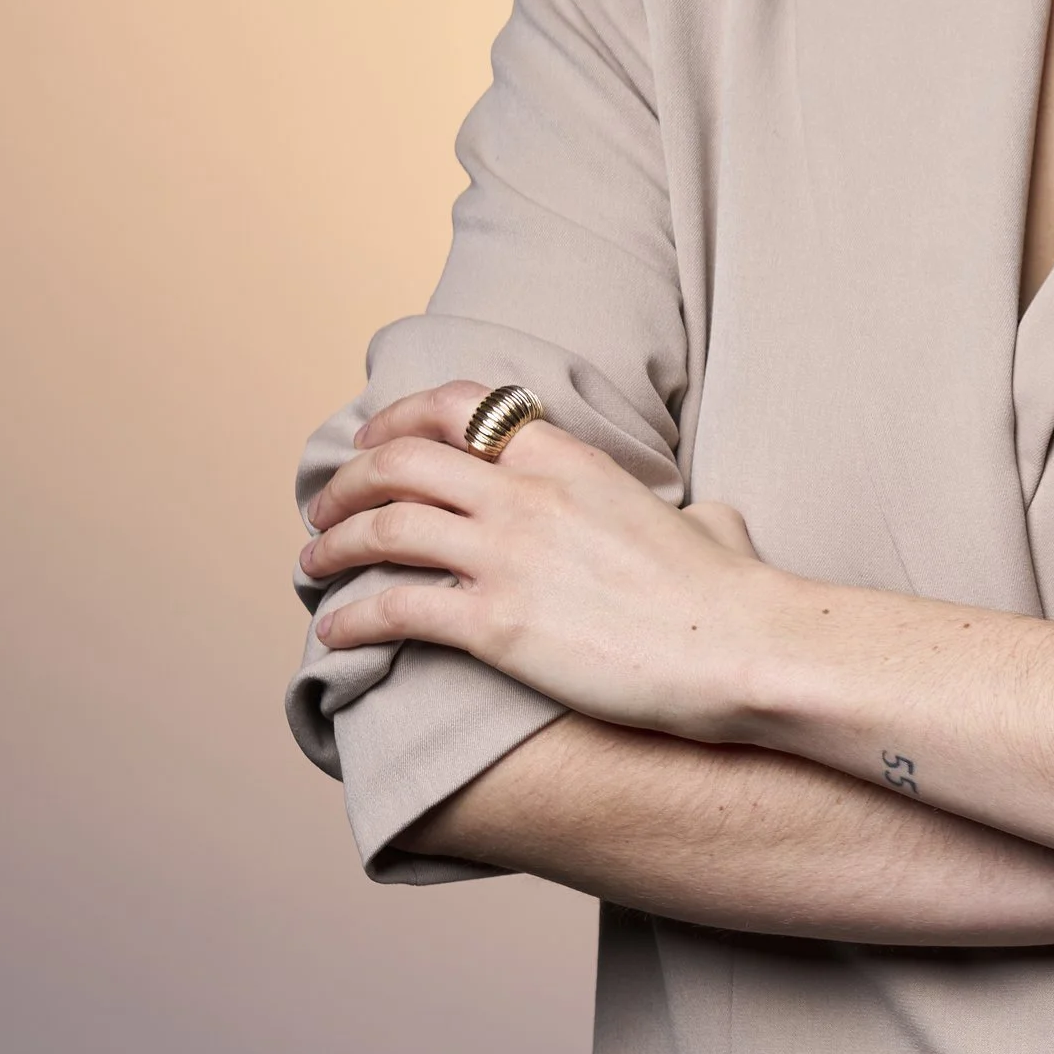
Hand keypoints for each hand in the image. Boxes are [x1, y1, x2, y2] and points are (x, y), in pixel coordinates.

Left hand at [302, 385, 772, 736]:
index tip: (373, 439)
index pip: (463, 406)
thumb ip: (682, 511)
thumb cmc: (730, 593)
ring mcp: (509, 556)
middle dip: (350, 479)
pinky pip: (395, 607)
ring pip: (386, 526)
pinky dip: (351, 617)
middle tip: (328, 504)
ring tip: (313, 562)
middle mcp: (528, 495)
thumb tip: (706, 521)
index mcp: (570, 458)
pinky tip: (334, 634)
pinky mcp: (498, 625)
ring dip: (334, 543)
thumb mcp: (702, 520)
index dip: (401, 416)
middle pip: (403, 459)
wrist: (741, 646)